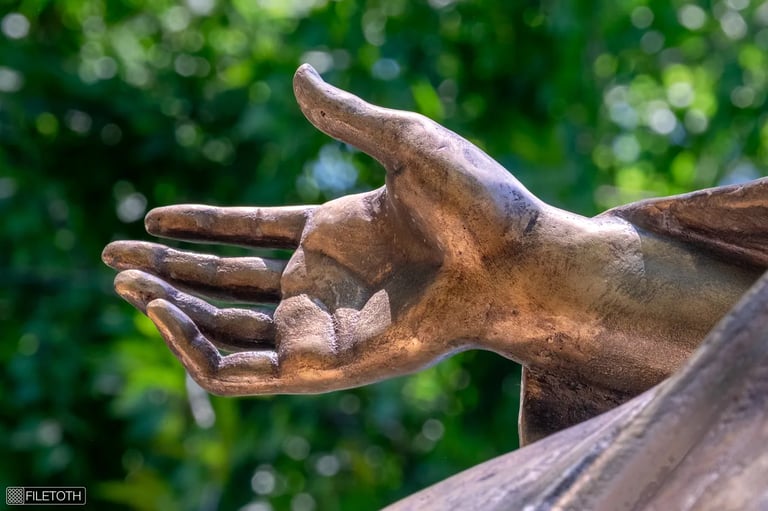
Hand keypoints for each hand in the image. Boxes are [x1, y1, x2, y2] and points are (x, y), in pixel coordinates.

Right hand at [102, 64, 550, 394]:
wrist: (519, 260)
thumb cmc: (476, 201)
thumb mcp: (403, 142)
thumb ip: (345, 116)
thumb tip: (299, 74)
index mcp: (334, 233)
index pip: (249, 234)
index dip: (200, 223)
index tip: (151, 213)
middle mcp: (323, 282)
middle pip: (227, 282)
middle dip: (169, 270)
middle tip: (113, 256)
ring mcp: (323, 325)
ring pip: (229, 328)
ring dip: (173, 309)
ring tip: (126, 281)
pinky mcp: (328, 365)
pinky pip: (248, 369)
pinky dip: (200, 351)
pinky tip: (167, 316)